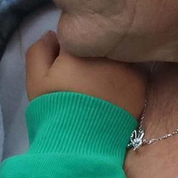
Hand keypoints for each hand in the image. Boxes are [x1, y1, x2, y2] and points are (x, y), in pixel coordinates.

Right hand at [25, 31, 145, 117]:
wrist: (83, 142)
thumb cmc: (55, 107)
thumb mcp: (35, 79)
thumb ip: (39, 50)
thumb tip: (52, 34)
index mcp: (81, 45)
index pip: (75, 35)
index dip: (67, 49)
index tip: (63, 64)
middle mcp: (108, 51)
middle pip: (99, 44)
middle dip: (91, 53)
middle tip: (81, 77)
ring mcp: (129, 67)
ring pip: (117, 57)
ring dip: (109, 64)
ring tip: (97, 87)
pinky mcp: (142, 85)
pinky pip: (131, 74)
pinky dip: (123, 79)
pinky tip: (112, 95)